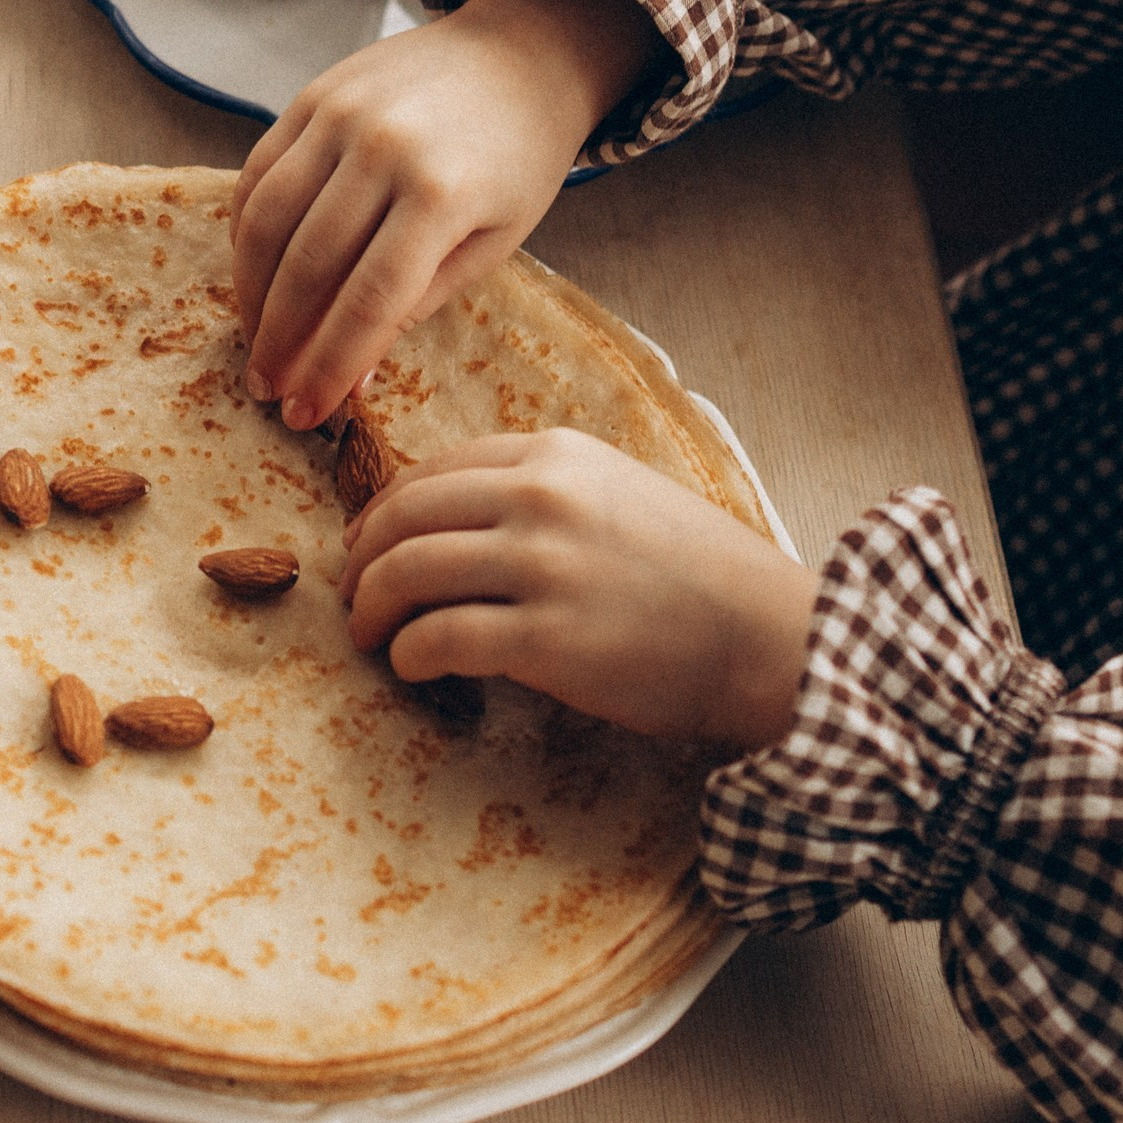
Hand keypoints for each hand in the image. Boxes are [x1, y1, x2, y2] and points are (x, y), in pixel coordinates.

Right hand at [231, 0, 667, 430]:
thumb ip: (416, 305)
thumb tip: (346, 379)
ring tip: (254, 344)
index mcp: (441, 194)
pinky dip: (245, 234)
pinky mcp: (312, 96)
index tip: (306, 414)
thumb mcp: (492, 242)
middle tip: (267, 391)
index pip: (368, 302)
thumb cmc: (517, 161)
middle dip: (280, 343)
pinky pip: (257, 175)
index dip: (329, 366)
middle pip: (307, 267)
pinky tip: (252, 277)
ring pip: (266, 223)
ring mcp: (339, 115)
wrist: (522, 53)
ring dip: (250, 295)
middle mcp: (382, 149)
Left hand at [338, 429, 816, 750]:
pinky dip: (408, 655)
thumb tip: (448, 518)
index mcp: (556, 455)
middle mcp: (541, 498)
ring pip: (404, 573)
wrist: (769, 636)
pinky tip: (412, 667)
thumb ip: (542, 492)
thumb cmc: (697, 575)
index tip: (364, 546)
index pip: (431, 473)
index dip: (382, 513)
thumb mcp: (619, 493)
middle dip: (362, 562)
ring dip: (370, 610)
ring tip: (370, 637)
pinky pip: (437, 639)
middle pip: (403, 519)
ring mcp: (542, 566)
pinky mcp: (545, 637)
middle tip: (353, 598)